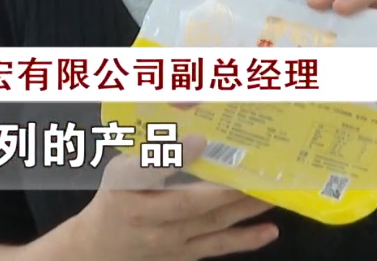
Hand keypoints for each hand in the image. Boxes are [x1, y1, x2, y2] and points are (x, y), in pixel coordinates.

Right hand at [56, 135, 277, 260]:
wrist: (103, 248)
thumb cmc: (117, 198)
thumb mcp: (121, 170)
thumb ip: (153, 151)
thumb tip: (195, 127)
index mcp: (126, 190)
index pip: (148, 171)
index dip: (175, 155)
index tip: (201, 138)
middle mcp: (147, 219)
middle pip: (191, 202)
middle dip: (228, 187)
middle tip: (258, 170)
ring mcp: (168, 242)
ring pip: (212, 223)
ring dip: (245, 208)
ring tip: (273, 192)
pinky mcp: (183, 255)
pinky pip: (218, 246)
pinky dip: (245, 239)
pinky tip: (269, 230)